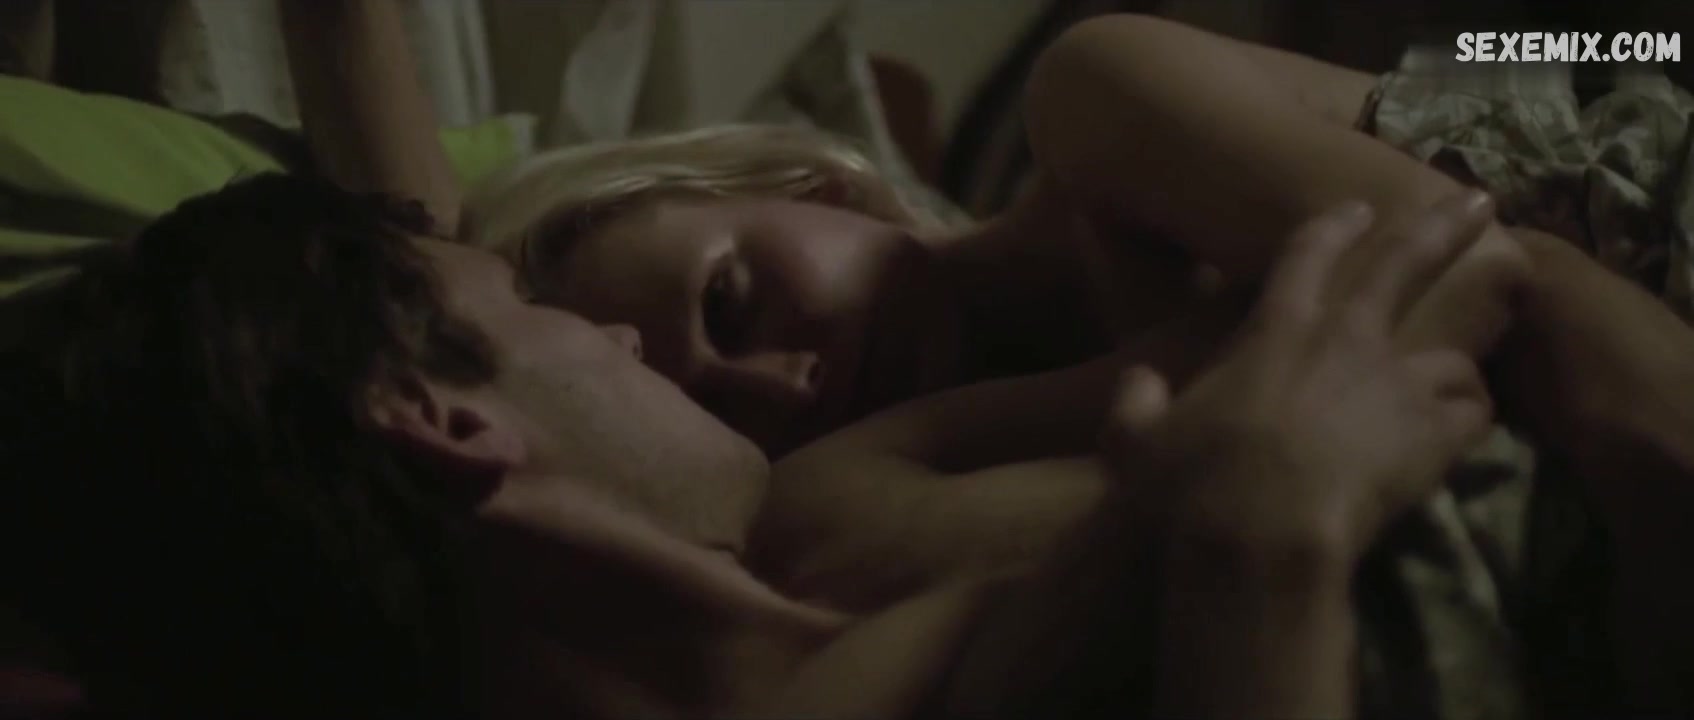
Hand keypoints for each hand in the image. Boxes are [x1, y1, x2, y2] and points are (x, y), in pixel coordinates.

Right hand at [1103, 191, 1507, 563]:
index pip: (1308, 256)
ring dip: (1453, 365)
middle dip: (1444, 226)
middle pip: (1406, 263)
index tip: (1355, 208)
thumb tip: (1138, 382)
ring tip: (1457, 380)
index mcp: (1275, 329)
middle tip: (1480, 199)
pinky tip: (1463, 432)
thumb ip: (1136, 403)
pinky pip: (1472, 413)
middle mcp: (1346, 339)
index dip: (1332, 228)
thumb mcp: (1135, 441)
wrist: (1263, 532)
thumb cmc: (1193, 481)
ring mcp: (1398, 383)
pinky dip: (1468, 419)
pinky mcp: (1434, 434)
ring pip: (1453, 355)